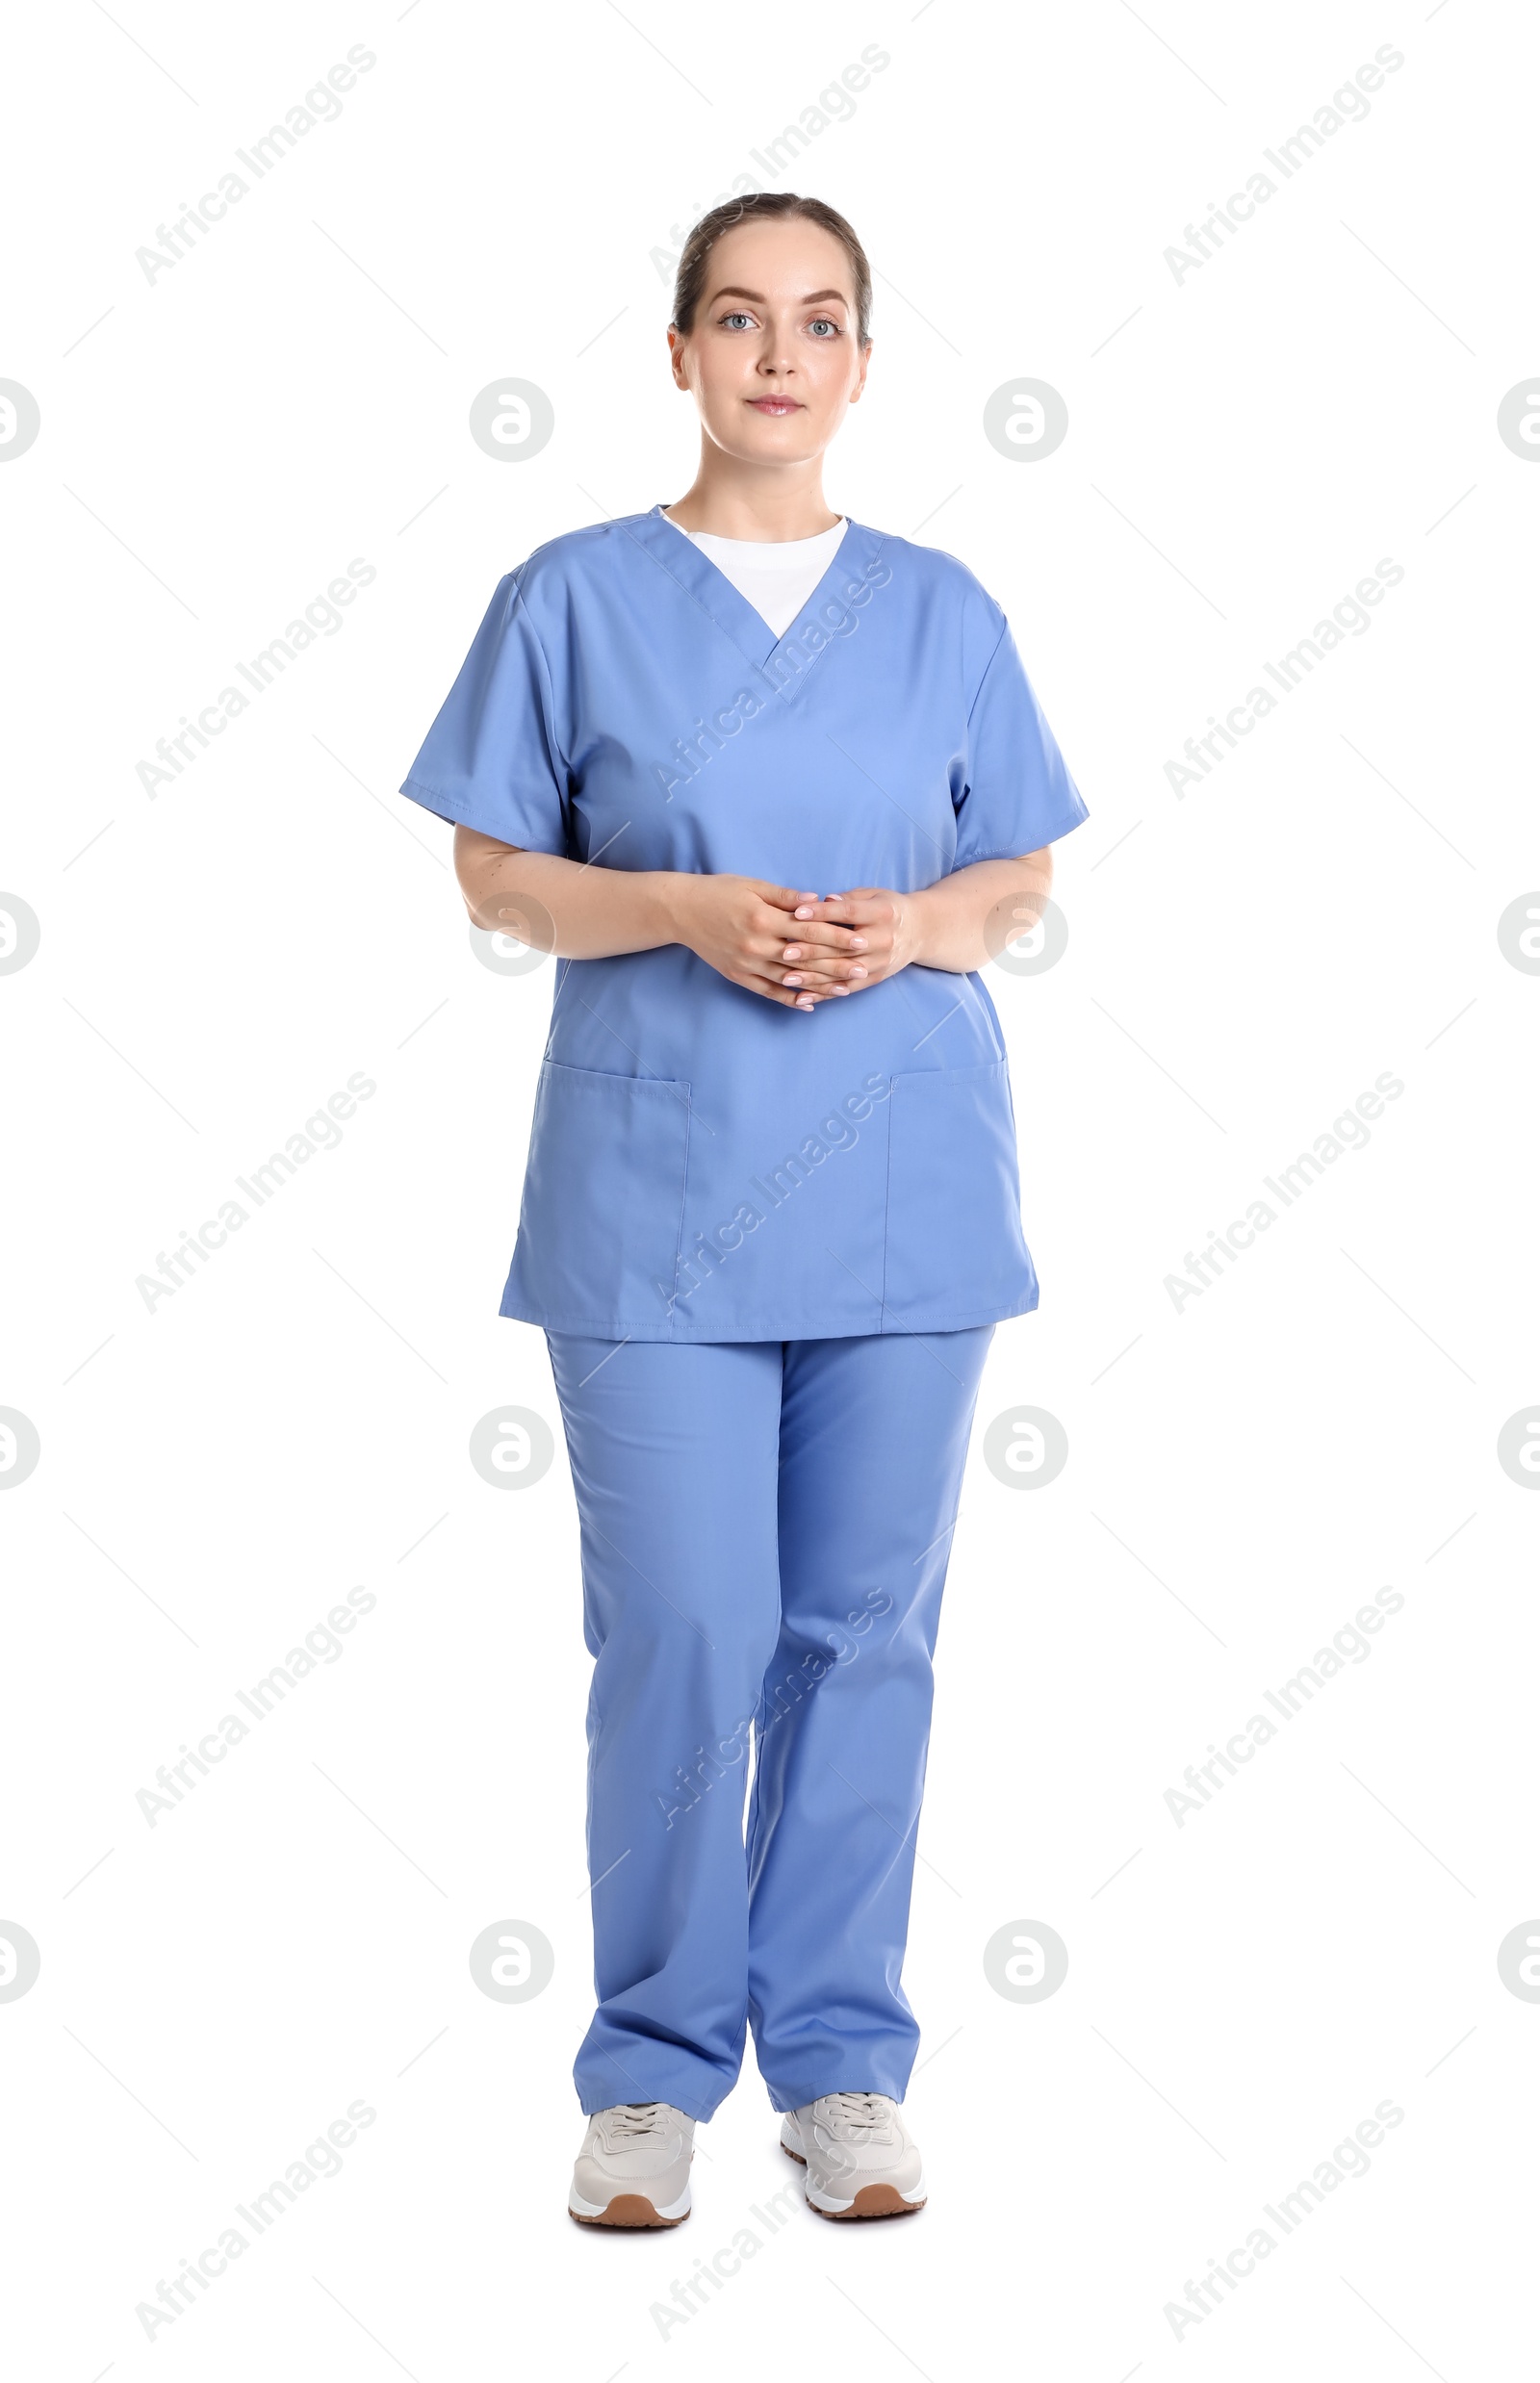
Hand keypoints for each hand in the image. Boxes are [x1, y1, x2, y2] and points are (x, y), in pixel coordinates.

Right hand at [663, 874, 864, 1010]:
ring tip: (843, 990)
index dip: (836, 936)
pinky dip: (788, 998)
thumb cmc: (719, 892)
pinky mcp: (738, 975)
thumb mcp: (753, 885)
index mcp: (764, 919)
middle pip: (804, 958)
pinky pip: (767, 990)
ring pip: (789, 978)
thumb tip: (817, 901)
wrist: (681, 911)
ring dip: (818, 986)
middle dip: (836, 964)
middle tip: (862, 970)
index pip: (809, 930)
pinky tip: (808, 1004)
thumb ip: (786, 897)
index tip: (860, 941)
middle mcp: (757, 944)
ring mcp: (747, 963)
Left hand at [779, 888, 920, 999]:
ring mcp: (879, 963)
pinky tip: (802, 998)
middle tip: (784, 950)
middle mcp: (883, 940)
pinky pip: (846, 989)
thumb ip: (848, 899)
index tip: (797, 913)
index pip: (848, 913)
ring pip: (842, 972)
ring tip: (785, 977)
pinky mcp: (875, 979)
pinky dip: (824, 995)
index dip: (822, 913)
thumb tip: (822, 899)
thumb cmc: (888, 908)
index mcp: (882, 914)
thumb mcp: (873, 895)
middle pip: (843, 946)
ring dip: (813, 977)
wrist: (920, 932)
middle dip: (812, 949)